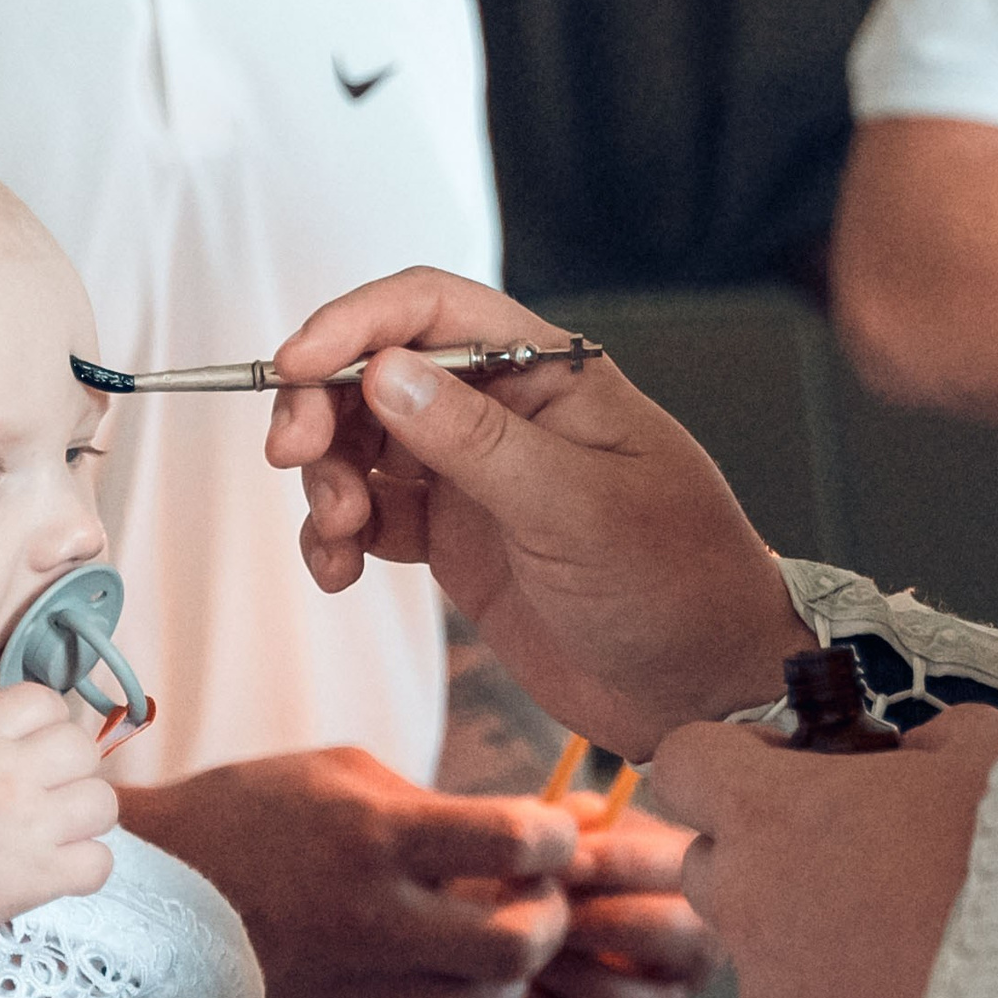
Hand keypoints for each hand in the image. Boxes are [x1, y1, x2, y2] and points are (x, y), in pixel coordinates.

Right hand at [0, 684, 117, 937]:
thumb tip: (44, 729)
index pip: (45, 701)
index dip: (50, 722)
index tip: (39, 746)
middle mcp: (10, 775)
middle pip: (83, 748)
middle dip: (74, 769)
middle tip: (52, 791)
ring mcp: (31, 826)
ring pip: (103, 802)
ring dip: (88, 816)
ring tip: (62, 829)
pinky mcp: (43, 875)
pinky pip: (101, 860)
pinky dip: (88, 866)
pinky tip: (63, 866)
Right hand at [115, 747, 575, 997]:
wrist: (149, 894)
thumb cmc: (252, 814)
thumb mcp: (341, 775)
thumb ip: (435, 807)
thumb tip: (526, 838)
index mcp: (375, 836)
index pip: (516, 842)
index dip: (557, 836)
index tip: (548, 833)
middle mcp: (374, 917)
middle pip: (516, 947)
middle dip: (551, 920)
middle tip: (536, 897)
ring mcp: (359, 984)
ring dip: (513, 981)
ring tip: (495, 944)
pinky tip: (450, 981)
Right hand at [266, 268, 807, 758]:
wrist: (703, 689)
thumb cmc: (678, 582)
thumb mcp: (577, 506)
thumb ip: (475, 440)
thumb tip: (385, 372)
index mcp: (548, 373)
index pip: (431, 309)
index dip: (353, 324)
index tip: (294, 364)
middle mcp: (502, 412)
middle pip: (376, 372)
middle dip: (319, 405)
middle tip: (294, 458)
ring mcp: (473, 475)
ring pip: (361, 444)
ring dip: (326, 479)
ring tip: (338, 534)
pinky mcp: (453, 538)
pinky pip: (370, 514)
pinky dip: (337, 536)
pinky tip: (339, 570)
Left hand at [499, 796, 713, 997]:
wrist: (461, 927)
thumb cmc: (519, 866)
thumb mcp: (543, 831)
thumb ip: (568, 820)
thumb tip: (587, 819)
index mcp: (686, 882)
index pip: (689, 871)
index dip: (625, 864)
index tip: (560, 859)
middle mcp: (690, 953)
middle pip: (694, 945)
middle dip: (613, 924)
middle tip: (548, 913)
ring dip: (583, 983)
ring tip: (527, 955)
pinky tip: (514, 994)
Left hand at [650, 706, 997, 997]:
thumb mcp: (994, 757)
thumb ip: (931, 741)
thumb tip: (917, 757)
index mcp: (774, 819)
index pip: (685, 763)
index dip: (728, 760)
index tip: (781, 768)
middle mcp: (750, 914)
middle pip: (710, 869)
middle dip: (765, 858)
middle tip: (858, 861)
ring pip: (768, 966)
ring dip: (820, 952)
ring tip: (924, 957)